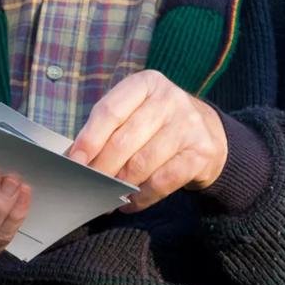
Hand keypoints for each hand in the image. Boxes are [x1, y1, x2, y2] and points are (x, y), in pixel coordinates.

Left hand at [66, 70, 228, 212]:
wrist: (209, 134)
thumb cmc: (159, 124)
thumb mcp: (136, 112)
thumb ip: (108, 128)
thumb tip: (77, 159)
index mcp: (146, 83)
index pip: (110, 111)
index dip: (89, 139)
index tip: (74, 162)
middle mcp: (169, 99)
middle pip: (123, 141)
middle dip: (101, 168)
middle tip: (88, 185)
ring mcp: (188, 125)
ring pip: (141, 164)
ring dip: (120, 185)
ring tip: (107, 195)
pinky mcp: (201, 153)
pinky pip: (162, 182)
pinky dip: (141, 196)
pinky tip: (130, 201)